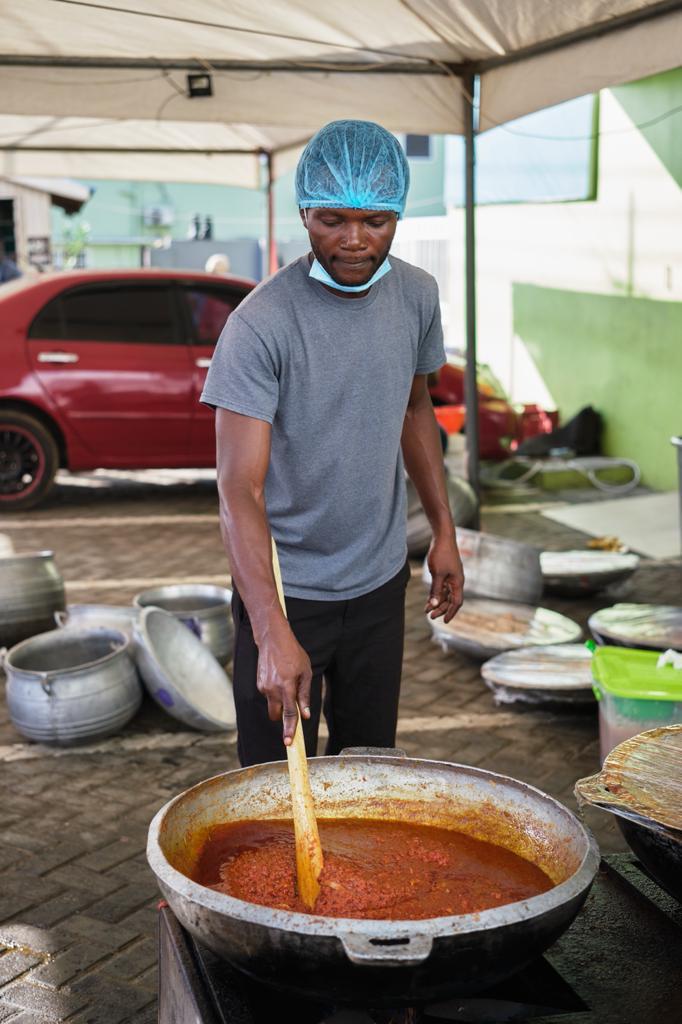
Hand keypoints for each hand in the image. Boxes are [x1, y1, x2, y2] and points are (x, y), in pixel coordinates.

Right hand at [256, 617, 312, 745]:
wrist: (273, 640)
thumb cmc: (293, 654)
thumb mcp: (305, 673)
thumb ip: (304, 695)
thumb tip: (305, 714)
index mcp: (287, 687)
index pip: (289, 714)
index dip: (289, 730)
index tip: (288, 742)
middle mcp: (273, 689)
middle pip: (275, 715)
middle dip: (282, 716)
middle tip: (291, 706)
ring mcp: (264, 687)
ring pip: (272, 704)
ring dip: (279, 700)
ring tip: (287, 681)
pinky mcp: (259, 684)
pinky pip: (268, 695)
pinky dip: (274, 692)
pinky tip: (279, 676)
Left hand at [425, 535, 463, 622]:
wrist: (442, 537)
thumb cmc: (441, 554)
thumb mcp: (437, 574)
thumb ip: (436, 590)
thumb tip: (435, 605)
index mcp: (458, 582)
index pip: (457, 602)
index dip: (451, 612)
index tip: (443, 621)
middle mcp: (456, 581)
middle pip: (450, 600)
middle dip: (441, 608)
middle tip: (430, 616)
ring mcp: (451, 576)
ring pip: (445, 594)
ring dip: (437, 602)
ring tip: (427, 609)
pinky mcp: (446, 572)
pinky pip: (442, 587)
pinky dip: (436, 593)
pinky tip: (429, 598)